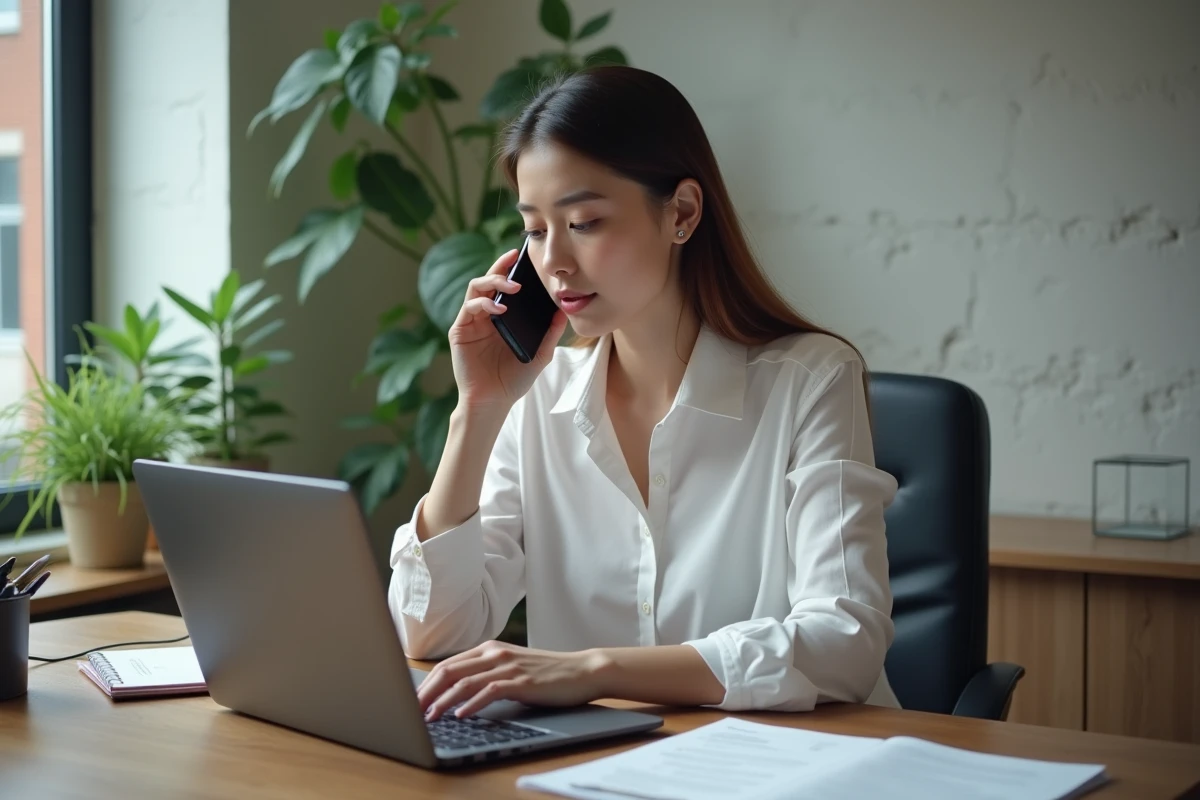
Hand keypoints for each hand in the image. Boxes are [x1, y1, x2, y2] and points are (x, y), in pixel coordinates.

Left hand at [417, 640, 606, 720]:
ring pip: (465, 681)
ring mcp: (507, 666)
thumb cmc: (546, 673)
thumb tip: (457, 693)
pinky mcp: (520, 680)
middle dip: (427, 692)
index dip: (426, 684)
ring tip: (429, 717)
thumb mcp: (511, 668)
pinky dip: (472, 704)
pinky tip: (461, 715)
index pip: (448, 665)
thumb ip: (487, 674)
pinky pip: (489, 691)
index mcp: (489, 649)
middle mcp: (494, 654)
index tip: (412, 701)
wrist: (580, 670)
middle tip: (411, 711)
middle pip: (450, 671)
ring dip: (443, 701)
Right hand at [448, 248, 568, 412]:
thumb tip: (564, 311)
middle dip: (500, 266)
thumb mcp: (540, 354)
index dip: (512, 269)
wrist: (493, 402)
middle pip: (488, 280)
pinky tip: (499, 309)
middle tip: (515, 260)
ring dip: (493, 281)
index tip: (525, 258)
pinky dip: (484, 304)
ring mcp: (471, 321)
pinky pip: (469, 308)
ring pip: (476, 288)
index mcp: (502, 317)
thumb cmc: (514, 380)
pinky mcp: (459, 331)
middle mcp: (485, 315)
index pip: (505, 286)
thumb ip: (550, 333)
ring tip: (513, 286)